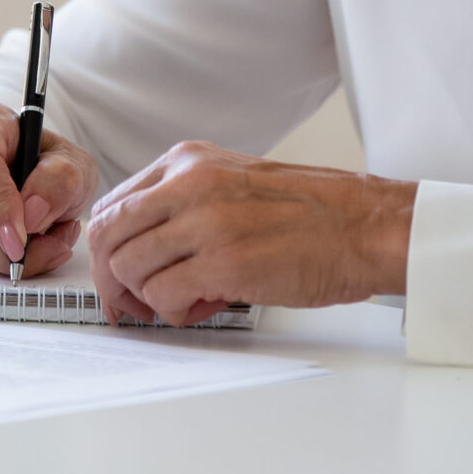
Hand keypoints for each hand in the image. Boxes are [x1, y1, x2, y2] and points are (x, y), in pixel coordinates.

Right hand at [0, 103, 100, 276]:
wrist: (24, 165)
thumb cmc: (45, 160)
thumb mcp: (72, 162)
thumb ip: (60, 180)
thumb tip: (31, 215)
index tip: (23, 238)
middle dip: (10, 251)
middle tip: (51, 249)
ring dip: (6, 258)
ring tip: (41, 239)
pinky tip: (14, 244)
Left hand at [87, 141, 415, 326]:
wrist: (363, 225)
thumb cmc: (310, 212)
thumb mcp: (233, 182)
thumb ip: (183, 203)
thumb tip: (141, 249)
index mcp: (187, 162)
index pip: (112, 206)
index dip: (109, 250)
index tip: (120, 277)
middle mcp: (188, 185)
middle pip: (109, 238)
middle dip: (115, 281)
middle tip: (137, 303)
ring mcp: (204, 222)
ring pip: (129, 270)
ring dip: (151, 298)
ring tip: (189, 299)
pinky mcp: (223, 263)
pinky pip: (163, 296)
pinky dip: (175, 311)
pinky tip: (206, 305)